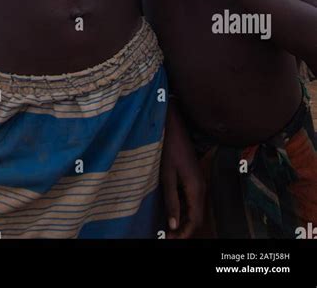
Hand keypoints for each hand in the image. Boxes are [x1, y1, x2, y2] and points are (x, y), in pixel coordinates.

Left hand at [161, 102, 204, 238]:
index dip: (184, 234)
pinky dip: (184, 211)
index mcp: (196, 189)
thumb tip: (174, 226)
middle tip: (167, 238)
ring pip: (195, 210)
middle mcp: (202, 188)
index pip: (195, 220)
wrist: (175, 127)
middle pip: (197, 217)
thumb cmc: (169, 149)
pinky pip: (192, 201)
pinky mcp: (194, 179)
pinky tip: (172, 212)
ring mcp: (199, 183)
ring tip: (168, 230)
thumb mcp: (167, 177)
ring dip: (184, 221)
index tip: (169, 240)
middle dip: (184, 230)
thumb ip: (171, 201)